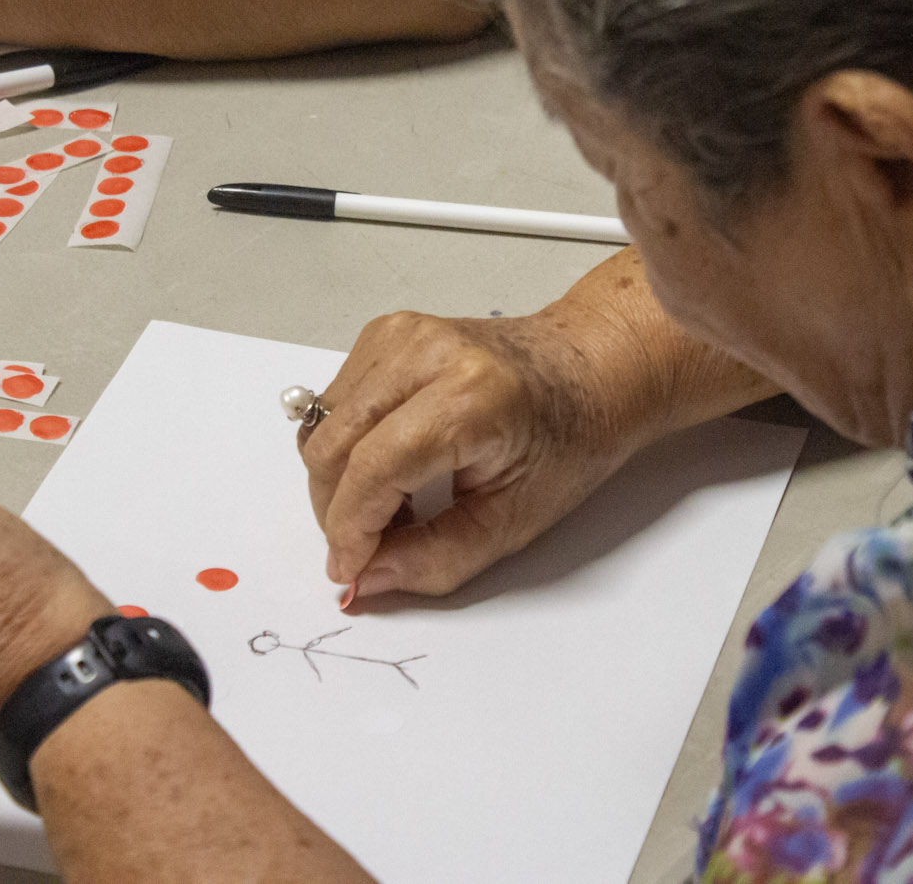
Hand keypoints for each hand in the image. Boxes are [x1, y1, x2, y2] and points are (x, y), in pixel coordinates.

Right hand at [305, 308, 668, 601]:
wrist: (590, 368)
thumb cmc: (569, 440)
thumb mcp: (514, 521)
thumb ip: (436, 558)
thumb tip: (361, 579)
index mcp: (470, 397)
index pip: (373, 469)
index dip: (349, 529)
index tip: (348, 571)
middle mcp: (425, 353)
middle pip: (333, 446)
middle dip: (336, 511)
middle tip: (373, 547)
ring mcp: (401, 335)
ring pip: (322, 425)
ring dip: (338, 480)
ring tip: (391, 507)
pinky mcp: (387, 332)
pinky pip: (334, 402)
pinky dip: (346, 446)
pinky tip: (389, 467)